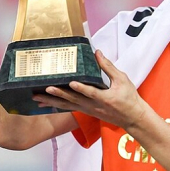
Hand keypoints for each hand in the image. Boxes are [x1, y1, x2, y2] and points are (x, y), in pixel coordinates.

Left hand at [33, 50, 147, 130]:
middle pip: (73, 100)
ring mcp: (88, 110)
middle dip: (58, 95)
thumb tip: (97, 53)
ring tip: (37, 98)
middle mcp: (93, 106)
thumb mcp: (123, 80)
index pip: (91, 93)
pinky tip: (46, 104)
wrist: (132, 117)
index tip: (71, 83)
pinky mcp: (86, 111)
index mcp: (105, 98)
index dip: (81, 88)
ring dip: (52, 102)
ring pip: (68, 105)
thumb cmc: (129, 98)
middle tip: (44, 90)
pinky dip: (57, 106)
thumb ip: (109, 67)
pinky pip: (69, 108)